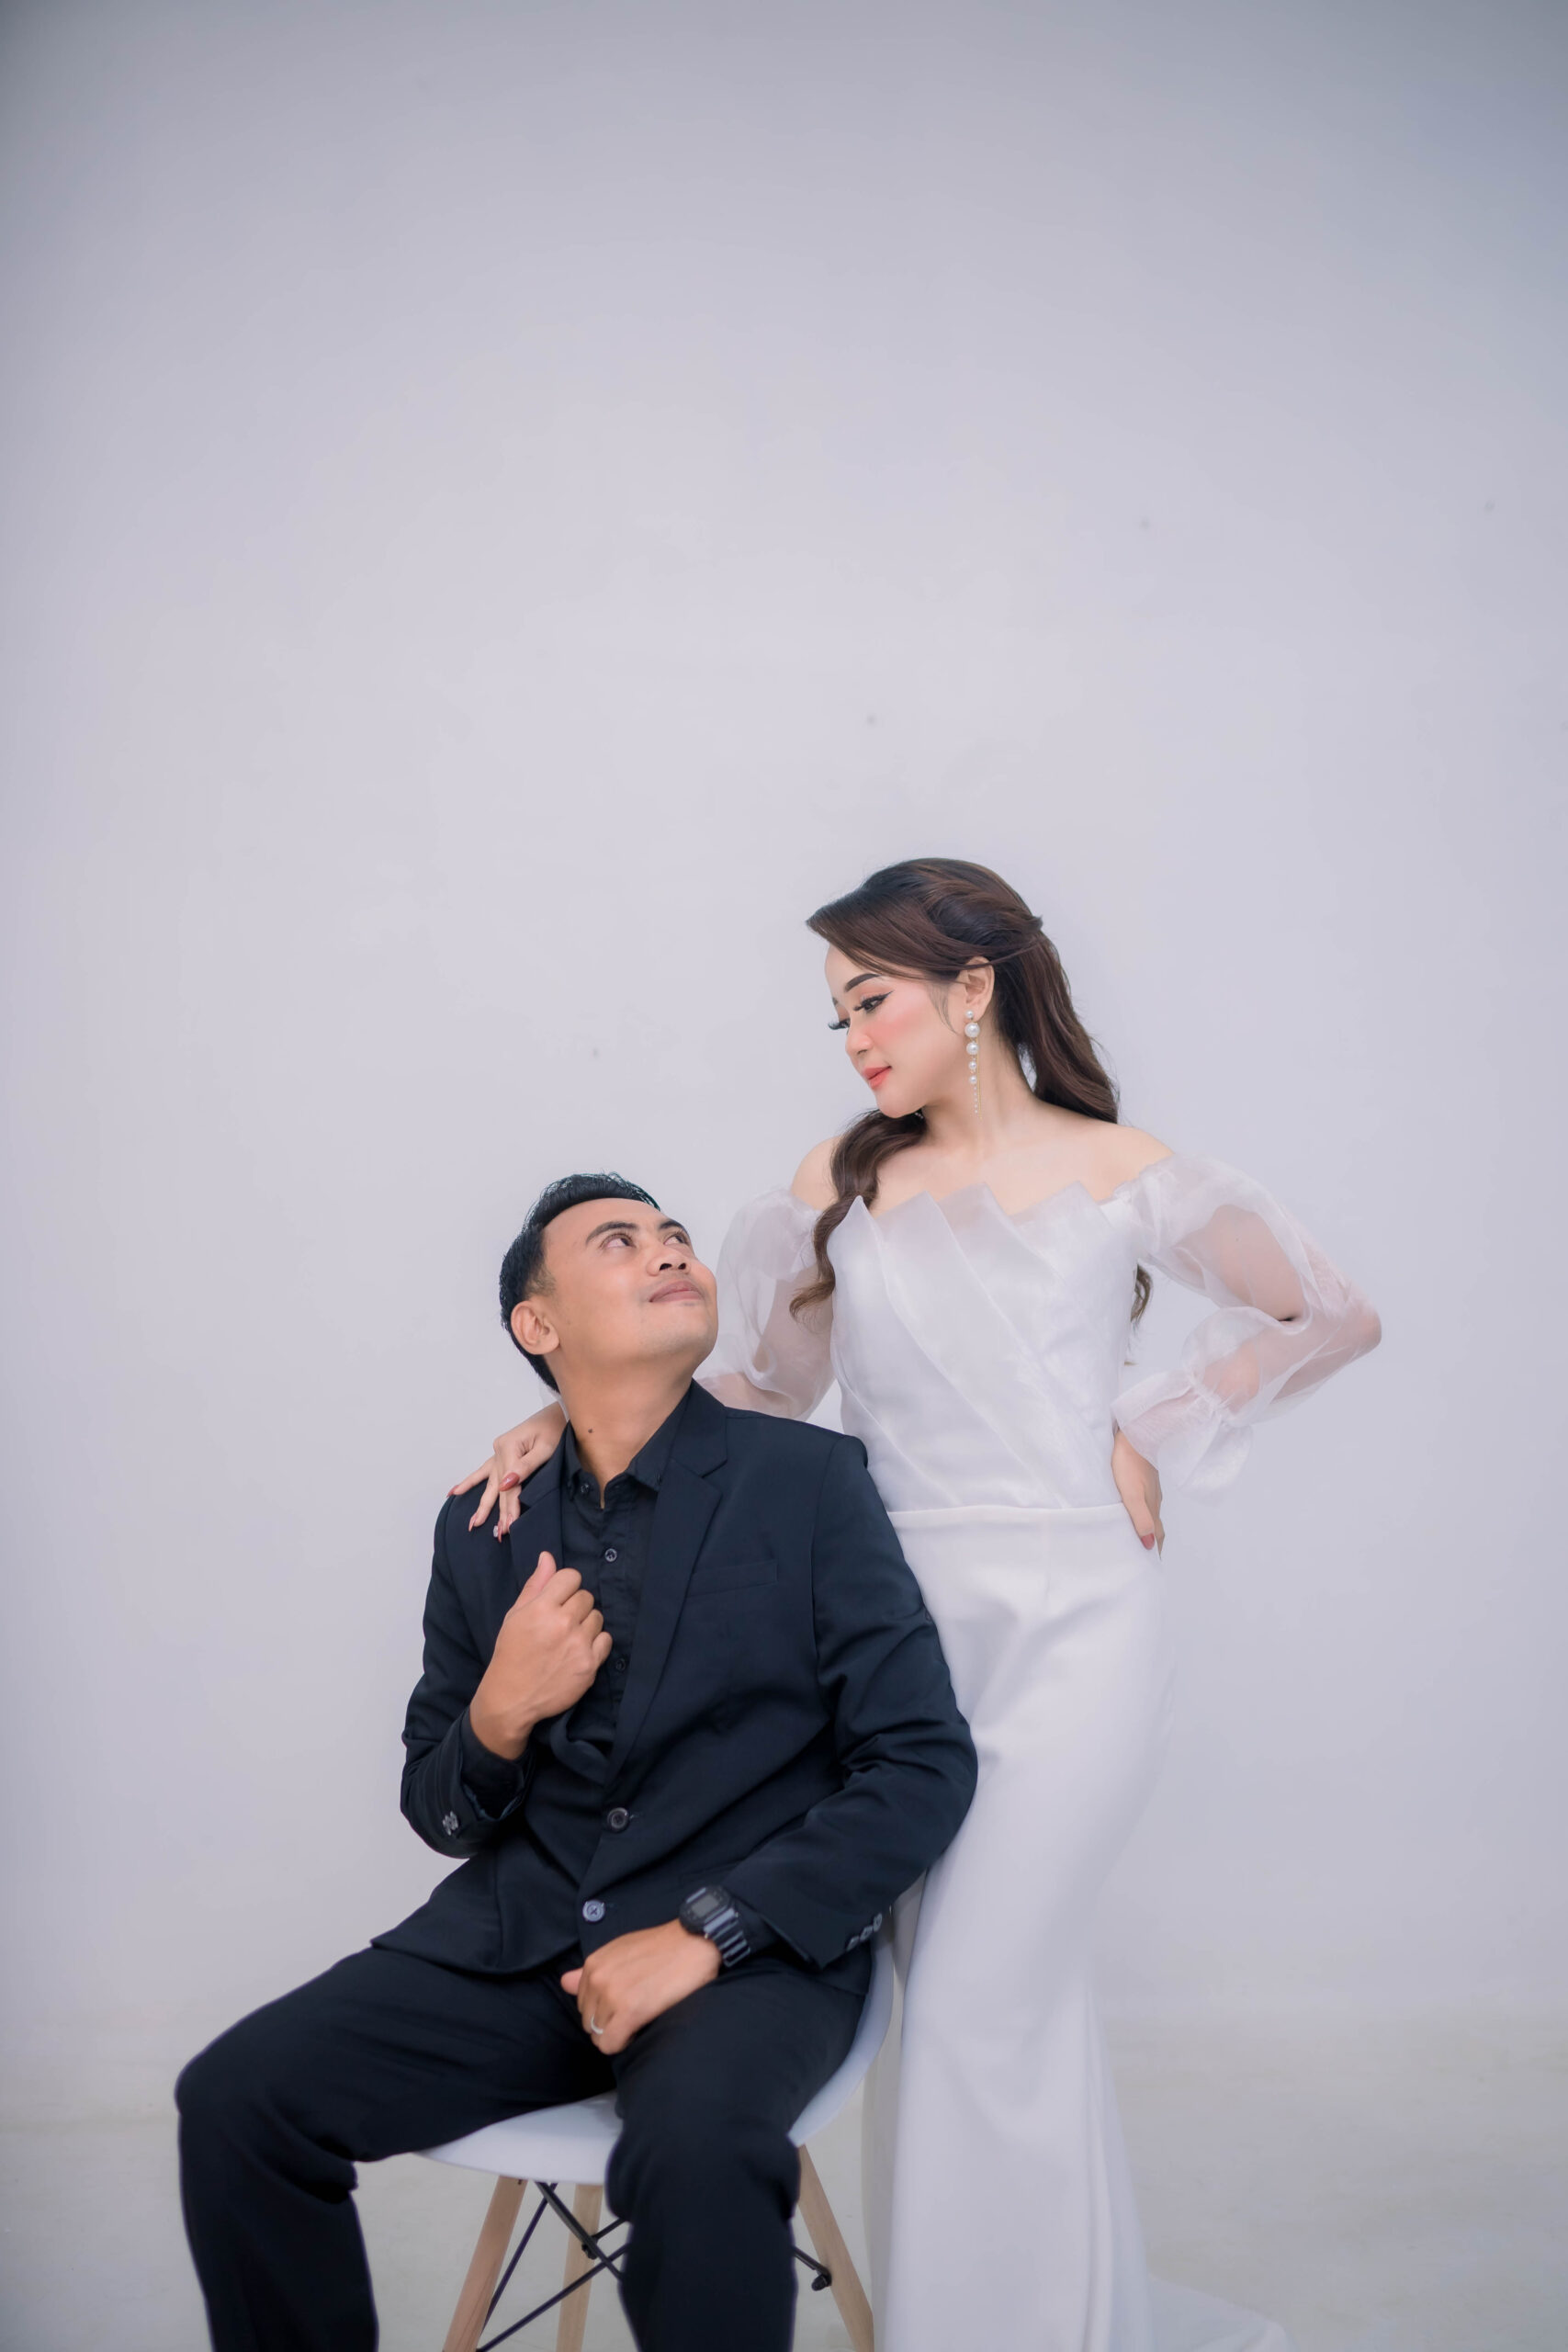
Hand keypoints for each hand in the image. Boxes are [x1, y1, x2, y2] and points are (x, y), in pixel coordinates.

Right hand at [451, 1404, 567, 1537]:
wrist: (559, 1412)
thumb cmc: (556, 1428)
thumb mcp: (546, 1447)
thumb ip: (526, 1466)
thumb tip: (505, 1484)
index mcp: (509, 1448)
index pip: (509, 1486)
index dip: (510, 1506)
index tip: (510, 1526)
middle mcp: (499, 1450)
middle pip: (498, 1487)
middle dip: (498, 1511)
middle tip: (497, 1534)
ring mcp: (498, 1452)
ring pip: (488, 1483)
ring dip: (482, 1504)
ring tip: (472, 1523)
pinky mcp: (501, 1453)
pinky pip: (483, 1471)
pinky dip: (470, 1481)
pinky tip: (455, 1492)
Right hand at [468, 1552, 611, 1758]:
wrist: (511, 1698)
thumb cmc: (511, 1653)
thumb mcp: (515, 1615)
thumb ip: (535, 1585)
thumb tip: (548, 1556)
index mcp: (542, 1607)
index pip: (571, 1576)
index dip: (565, 1586)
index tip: (558, 1599)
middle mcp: (563, 1622)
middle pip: (586, 1596)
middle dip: (575, 1606)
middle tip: (561, 1623)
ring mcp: (579, 1644)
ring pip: (597, 1617)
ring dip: (586, 1624)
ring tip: (569, 1638)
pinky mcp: (590, 1665)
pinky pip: (606, 1640)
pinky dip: (596, 1644)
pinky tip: (579, 1651)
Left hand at [561, 1922, 720, 2055]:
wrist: (694, 1942)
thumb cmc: (661, 1948)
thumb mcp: (621, 1951)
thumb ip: (590, 1970)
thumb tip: (565, 1983)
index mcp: (593, 1965)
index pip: (583, 2006)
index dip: (604, 2010)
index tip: (626, 2003)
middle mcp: (598, 1979)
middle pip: (590, 2024)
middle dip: (609, 2023)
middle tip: (635, 2011)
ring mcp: (612, 1996)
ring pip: (600, 2036)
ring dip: (619, 2033)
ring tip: (641, 2017)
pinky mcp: (630, 2012)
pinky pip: (610, 2045)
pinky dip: (623, 2043)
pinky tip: (640, 2029)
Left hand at [1112, 1428, 1163, 1552]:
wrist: (1136, 1434)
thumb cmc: (1128, 1463)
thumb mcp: (1132, 1494)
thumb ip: (1140, 1518)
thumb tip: (1149, 1545)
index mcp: (1152, 1507)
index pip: (1156, 1536)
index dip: (1155, 1551)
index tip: (1151, 1567)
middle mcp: (1154, 1500)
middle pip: (1156, 1527)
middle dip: (1154, 1543)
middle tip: (1146, 1558)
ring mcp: (1150, 1489)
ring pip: (1151, 1514)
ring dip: (1148, 1528)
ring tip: (1140, 1538)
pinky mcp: (1144, 1479)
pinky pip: (1146, 1502)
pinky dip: (1143, 1513)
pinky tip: (1136, 1511)